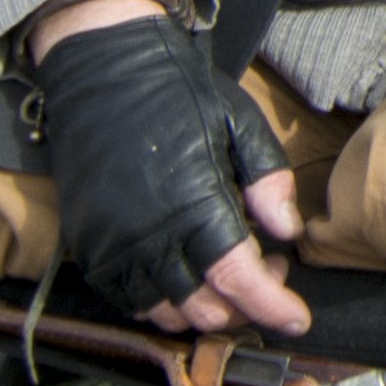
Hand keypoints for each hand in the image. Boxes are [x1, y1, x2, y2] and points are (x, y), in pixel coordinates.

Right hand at [18, 0, 303, 335]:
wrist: (103, 66)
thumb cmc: (179, 91)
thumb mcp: (240, 123)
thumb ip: (268, 181)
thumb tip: (289, 232)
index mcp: (193, 203)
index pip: (238, 280)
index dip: (272, 306)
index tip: (298, 319)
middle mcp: (148, 235)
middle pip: (203, 308)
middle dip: (244, 307)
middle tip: (268, 270)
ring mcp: (112, 244)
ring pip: (163, 313)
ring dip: (203, 309)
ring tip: (227, 273)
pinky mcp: (87, 243)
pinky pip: (125, 299)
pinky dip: (160, 302)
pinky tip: (185, 273)